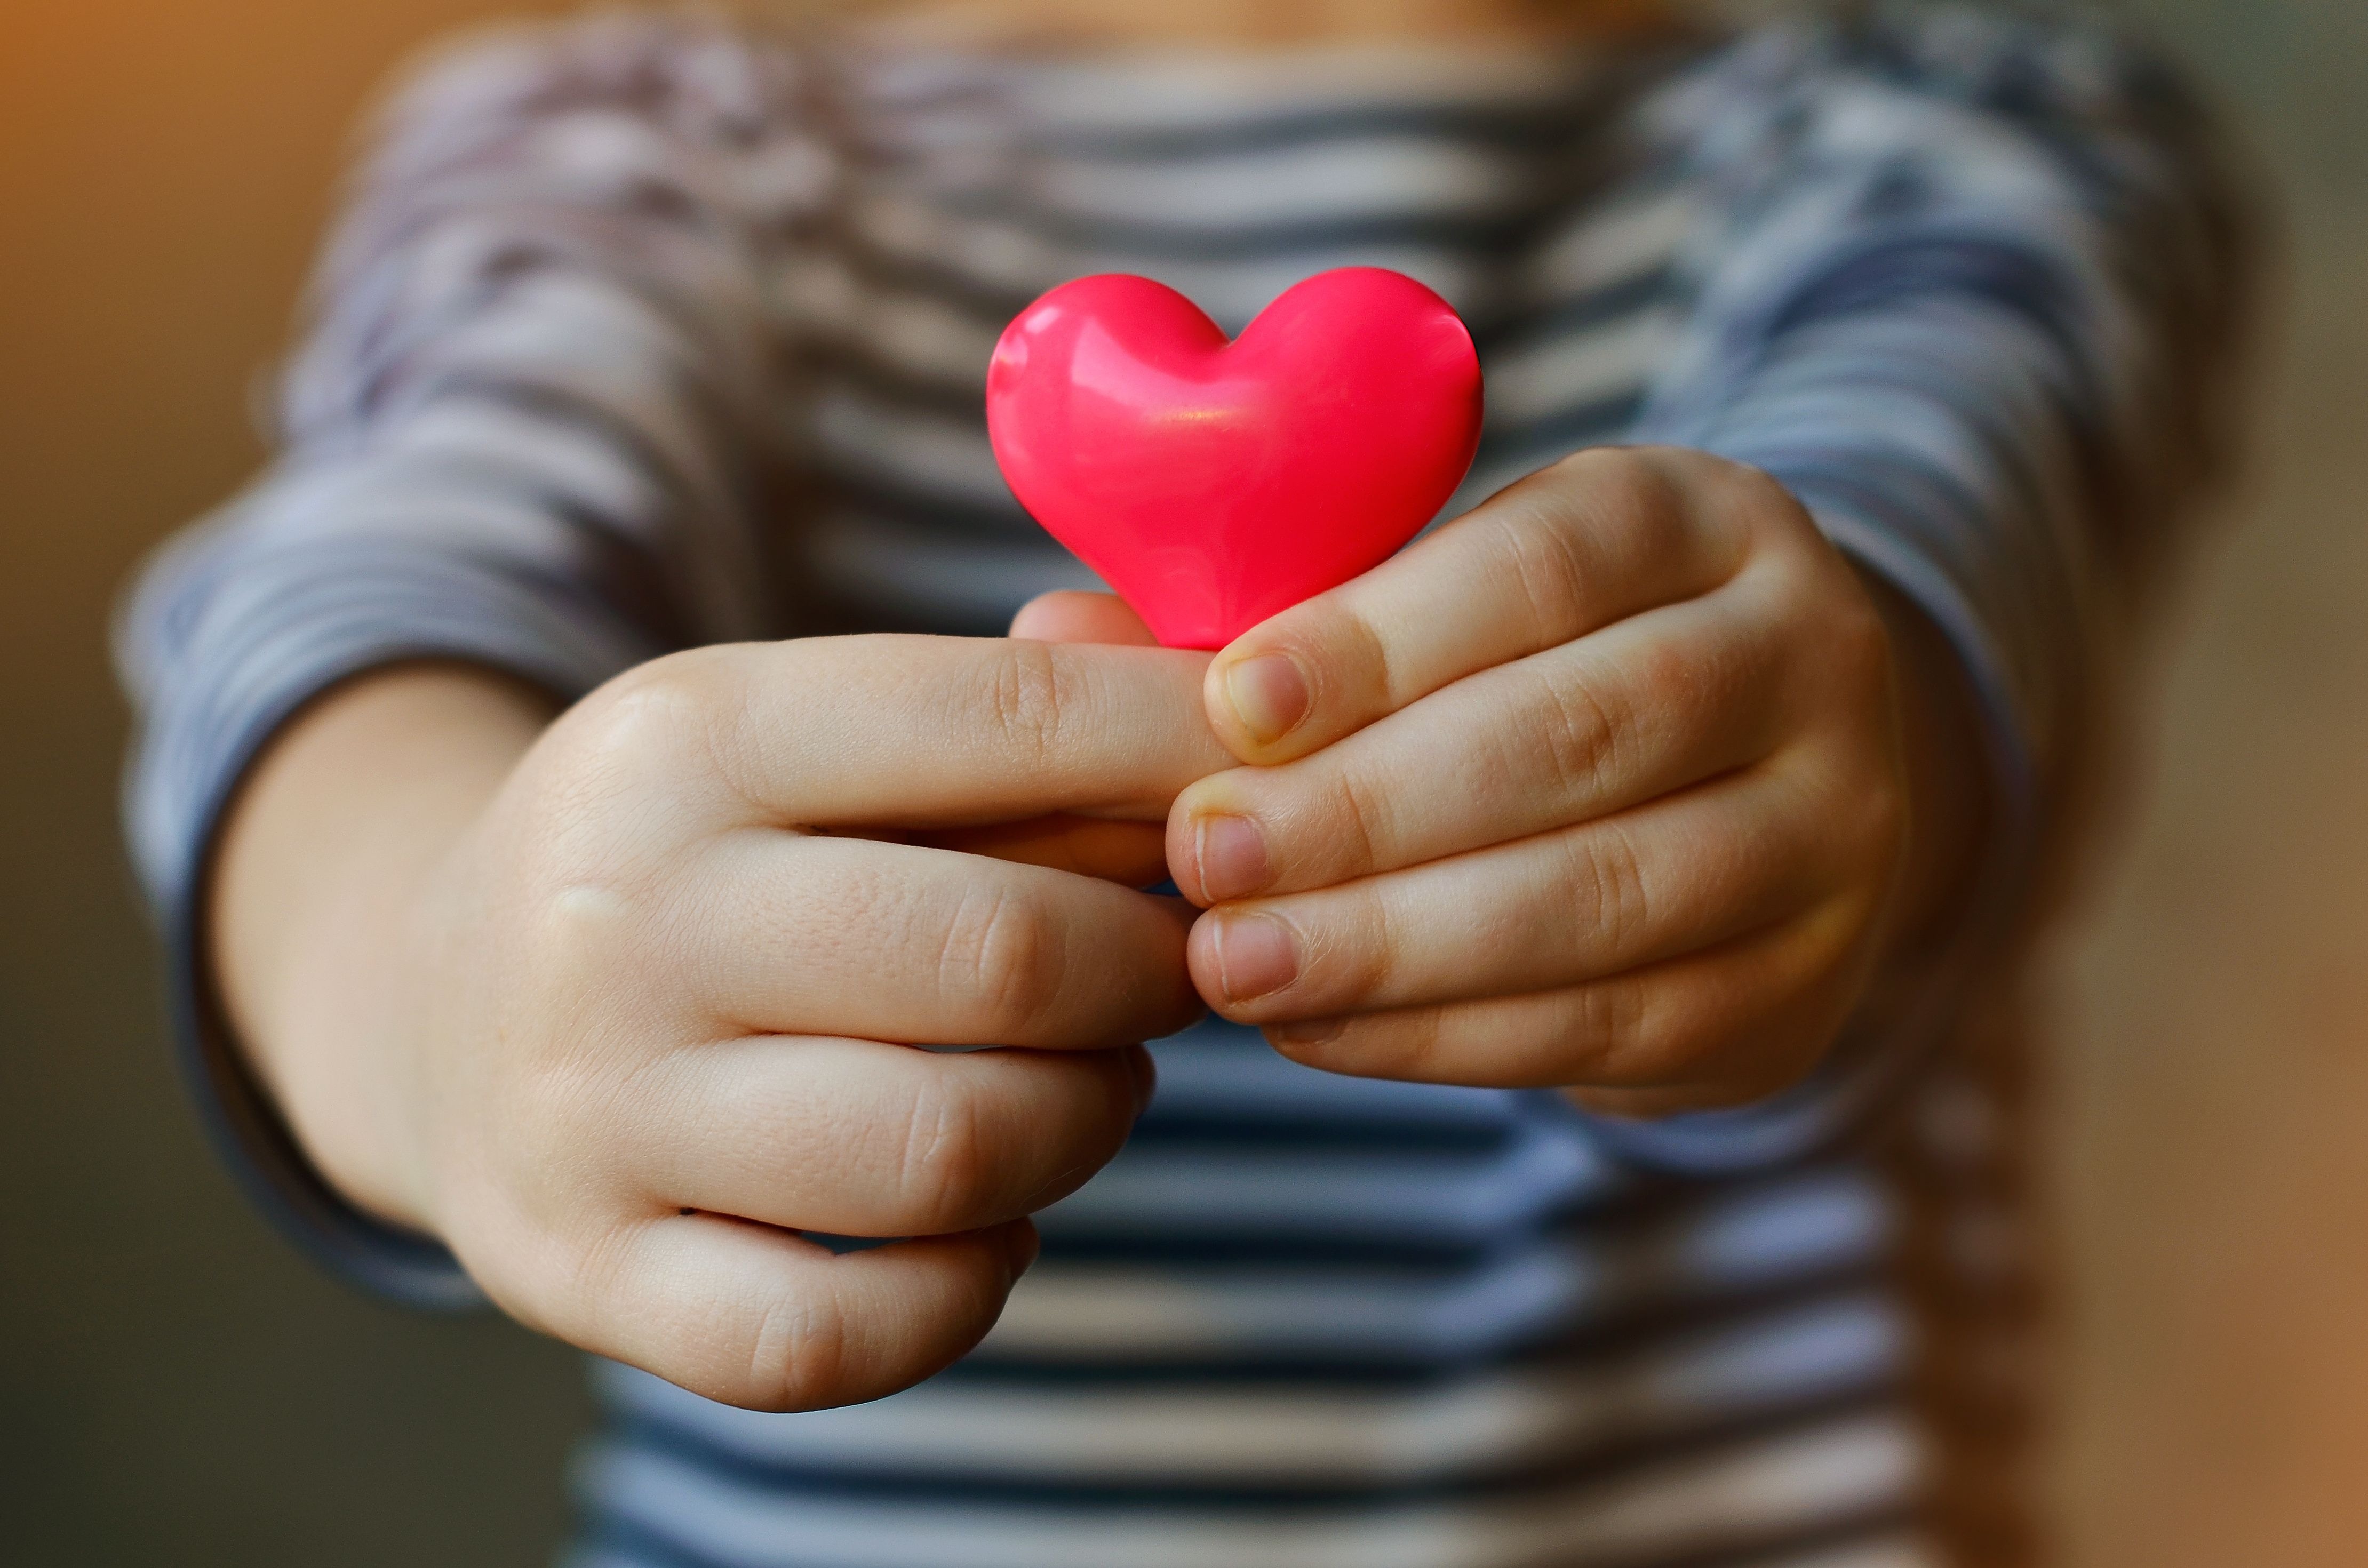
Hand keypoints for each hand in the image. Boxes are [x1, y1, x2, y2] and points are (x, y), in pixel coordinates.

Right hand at [212, 636, 1226, 1408]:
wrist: (428, 997)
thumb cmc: (702, 852)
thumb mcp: (805, 725)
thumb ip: (1019, 702)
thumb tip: (1221, 700)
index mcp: (695, 735)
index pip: (1008, 722)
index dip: (1184, 758)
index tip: (1271, 792)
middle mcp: (621, 915)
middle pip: (1001, 956)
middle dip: (1148, 968)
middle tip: (1172, 968)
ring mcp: (587, 1111)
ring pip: (946, 1152)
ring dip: (1083, 1123)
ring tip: (1088, 1082)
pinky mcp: (579, 1274)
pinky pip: (835, 1334)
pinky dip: (963, 1293)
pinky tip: (986, 1229)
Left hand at [1143, 447, 1985, 1115]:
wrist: (1758, 785)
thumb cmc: (1535, 666)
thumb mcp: (1437, 599)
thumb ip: (1265, 611)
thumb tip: (1052, 636)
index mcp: (1702, 517)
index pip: (1544, 564)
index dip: (1381, 638)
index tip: (1229, 707)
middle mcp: (1806, 657)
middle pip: (1579, 735)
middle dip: (1368, 809)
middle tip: (1205, 859)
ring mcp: (1831, 833)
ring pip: (1604, 896)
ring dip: (1396, 941)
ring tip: (1233, 964)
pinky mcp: (1799, 987)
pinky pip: (1611, 1023)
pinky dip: (1447, 1033)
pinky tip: (1317, 1025)